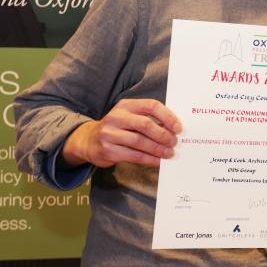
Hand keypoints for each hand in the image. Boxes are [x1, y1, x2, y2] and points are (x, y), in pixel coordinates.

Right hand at [61, 98, 181, 168]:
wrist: (88, 140)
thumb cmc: (118, 128)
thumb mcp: (130, 117)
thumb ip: (149, 119)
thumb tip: (174, 130)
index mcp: (126, 105)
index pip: (151, 105)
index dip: (167, 116)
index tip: (178, 128)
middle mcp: (116, 117)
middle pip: (145, 124)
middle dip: (163, 135)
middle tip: (174, 142)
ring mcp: (109, 133)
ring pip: (139, 141)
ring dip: (158, 149)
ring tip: (169, 153)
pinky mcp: (107, 150)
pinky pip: (133, 155)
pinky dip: (149, 159)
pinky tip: (158, 161)